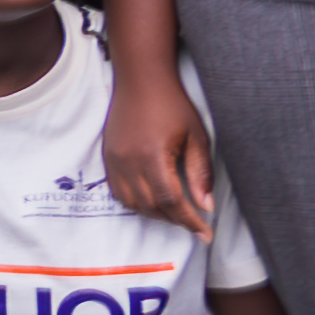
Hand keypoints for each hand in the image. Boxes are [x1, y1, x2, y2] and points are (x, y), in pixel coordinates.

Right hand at [104, 61, 219, 233]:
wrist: (140, 80)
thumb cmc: (172, 104)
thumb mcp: (196, 137)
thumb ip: (200, 173)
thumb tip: (206, 206)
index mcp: (152, 156)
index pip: (172, 200)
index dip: (189, 221)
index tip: (206, 233)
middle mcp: (129, 162)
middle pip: (151, 206)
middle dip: (175, 220)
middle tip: (196, 225)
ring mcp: (114, 160)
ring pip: (133, 203)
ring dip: (155, 214)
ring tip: (176, 214)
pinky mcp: (108, 158)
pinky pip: (119, 192)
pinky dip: (136, 203)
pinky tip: (153, 201)